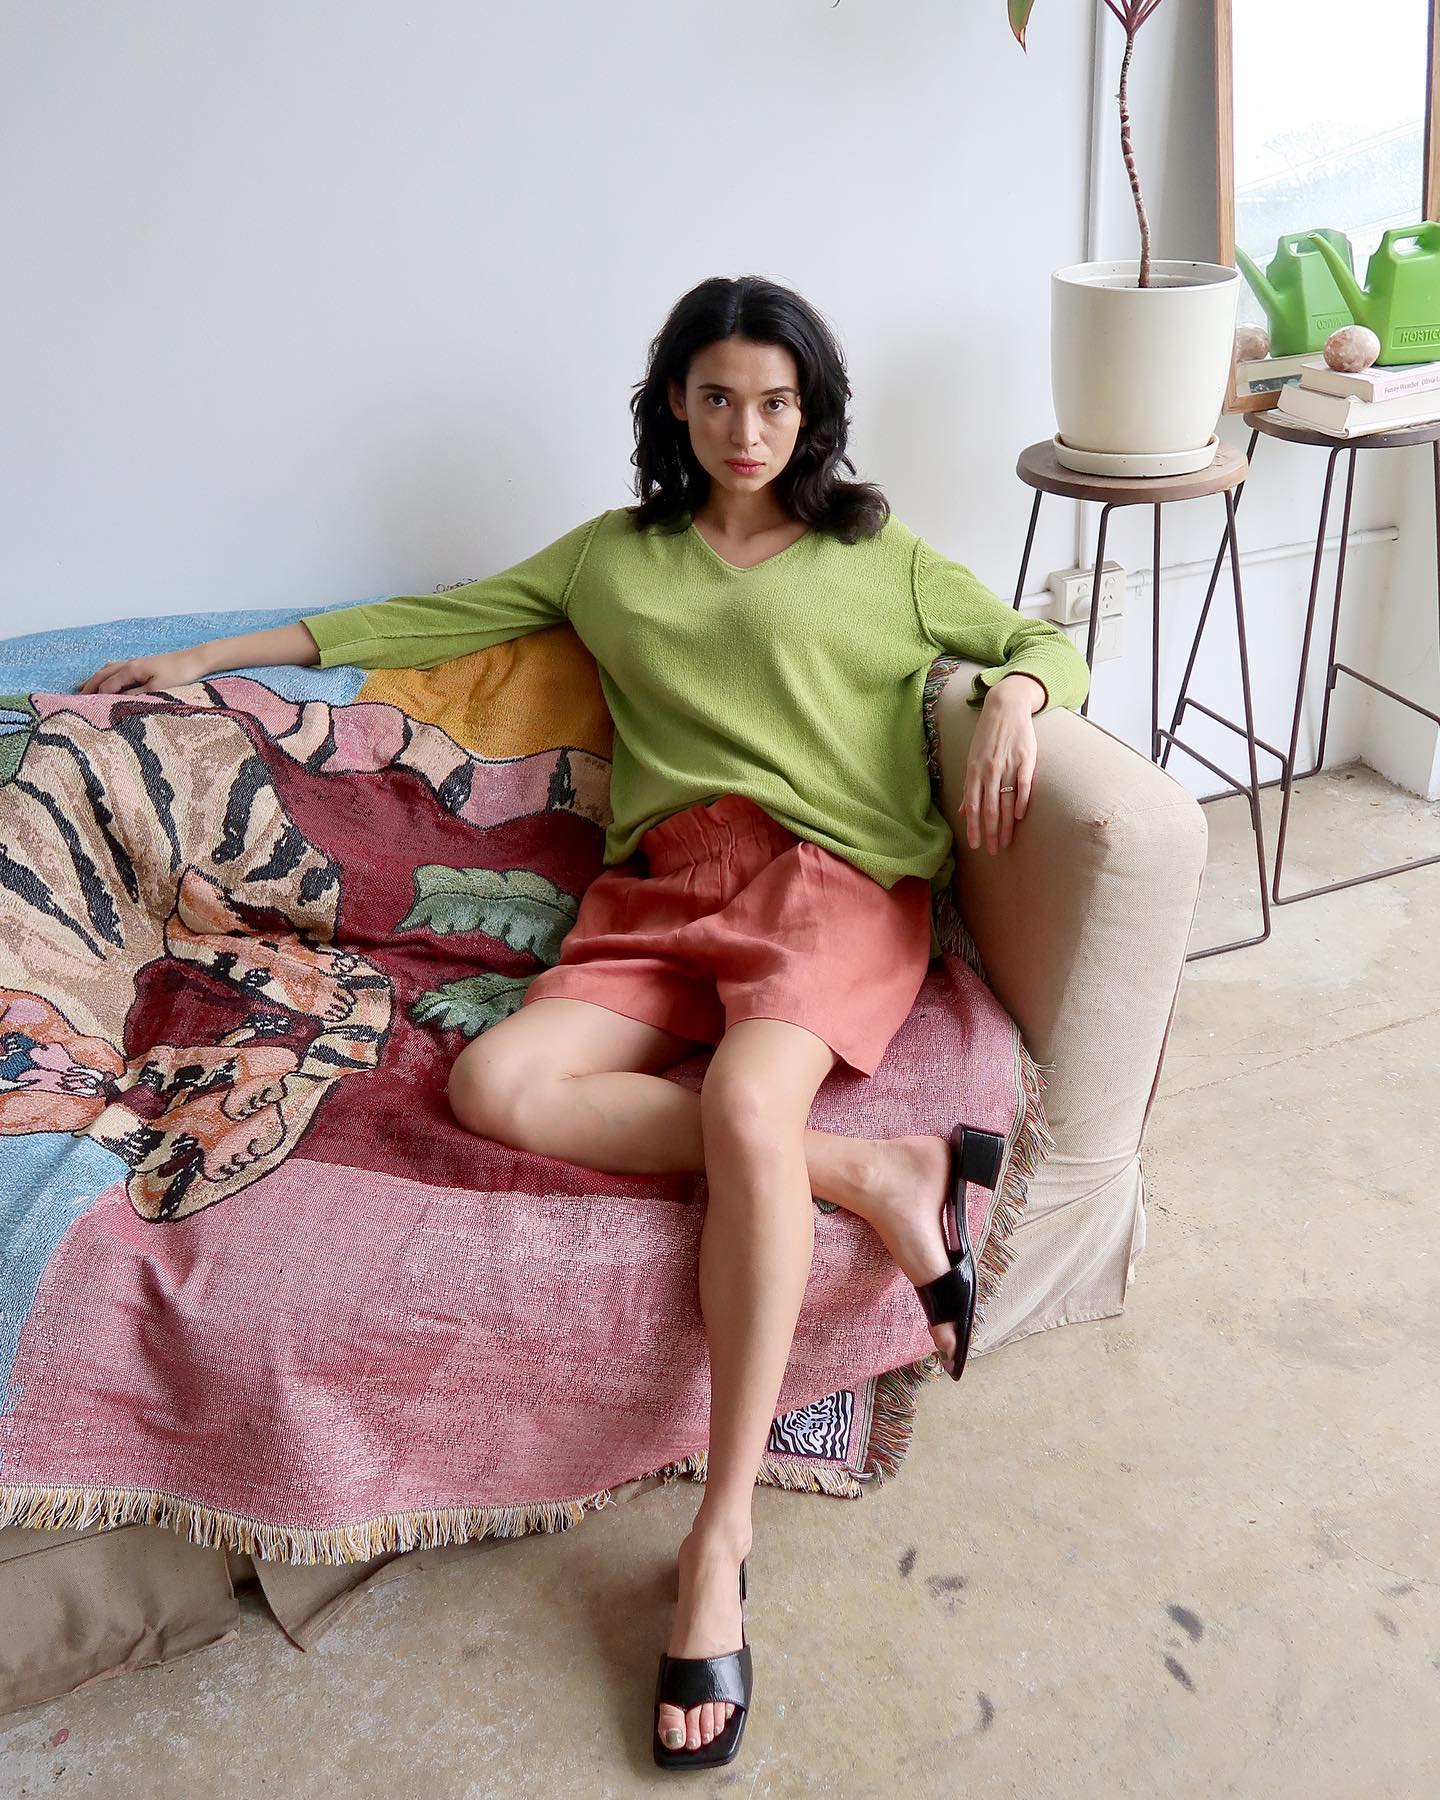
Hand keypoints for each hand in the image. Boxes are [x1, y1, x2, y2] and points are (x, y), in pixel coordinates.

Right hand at [77, 646, 211, 695]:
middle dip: (89, 686)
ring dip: (96, 679)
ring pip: (109, 670)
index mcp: (131, 670)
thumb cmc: (180, 674)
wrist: (197, 659)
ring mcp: (136, 663)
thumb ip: (136, 696)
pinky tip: (108, 677)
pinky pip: (118, 669)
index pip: (107, 686)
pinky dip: (108, 675)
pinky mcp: (144, 665)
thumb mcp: (158, 689)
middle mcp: (130, 664)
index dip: (96, 697)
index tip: (85, 709)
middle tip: (75, 698)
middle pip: (103, 675)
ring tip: (83, 687)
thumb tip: (116, 702)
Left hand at [962, 677, 1039, 854]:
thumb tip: (964, 810)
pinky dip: (1021, 802)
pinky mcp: (1026, 759)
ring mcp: (1008, 765)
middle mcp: (989, 770)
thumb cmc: (987, 737)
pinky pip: (1023, 784)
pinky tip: (1018, 817)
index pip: (973, 806)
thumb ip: (969, 786)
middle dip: (990, 832)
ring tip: (1005, 842)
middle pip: (989, 808)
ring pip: (1005, 801)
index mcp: (974, 772)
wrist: (1005, 707)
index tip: (976, 846)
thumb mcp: (973, 759)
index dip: (973, 827)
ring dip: (1005, 825)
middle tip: (993, 851)